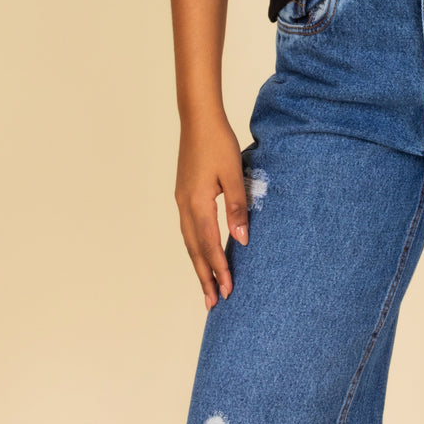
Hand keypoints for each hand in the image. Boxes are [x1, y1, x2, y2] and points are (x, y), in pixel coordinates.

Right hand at [174, 116, 249, 307]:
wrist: (198, 119)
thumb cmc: (218, 142)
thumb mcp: (234, 174)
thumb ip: (238, 207)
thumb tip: (241, 240)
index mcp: (198, 203)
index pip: (209, 245)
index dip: (219, 270)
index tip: (228, 291)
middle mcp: (185, 206)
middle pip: (194, 250)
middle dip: (204, 277)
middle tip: (213, 303)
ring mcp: (182, 201)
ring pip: (189, 242)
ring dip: (198, 265)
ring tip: (207, 286)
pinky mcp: (183, 194)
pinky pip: (188, 230)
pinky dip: (195, 248)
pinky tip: (201, 254)